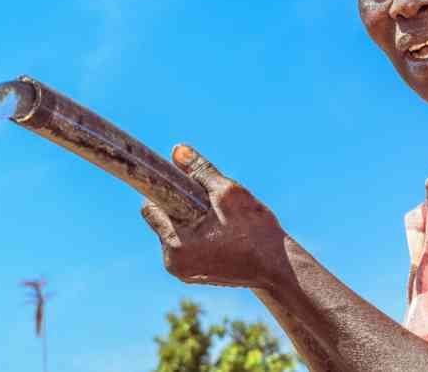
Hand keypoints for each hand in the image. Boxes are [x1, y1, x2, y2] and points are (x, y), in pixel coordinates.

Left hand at [140, 144, 287, 288]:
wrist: (277, 266)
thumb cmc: (254, 230)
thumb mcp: (228, 193)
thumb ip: (200, 170)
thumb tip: (177, 150)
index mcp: (177, 245)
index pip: (151, 208)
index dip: (165, 191)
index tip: (183, 185)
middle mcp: (174, 263)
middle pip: (163, 220)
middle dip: (181, 207)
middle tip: (209, 204)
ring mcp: (183, 272)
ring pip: (175, 233)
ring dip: (191, 221)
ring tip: (220, 222)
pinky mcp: (194, 276)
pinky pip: (187, 246)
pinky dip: (199, 236)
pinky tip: (221, 235)